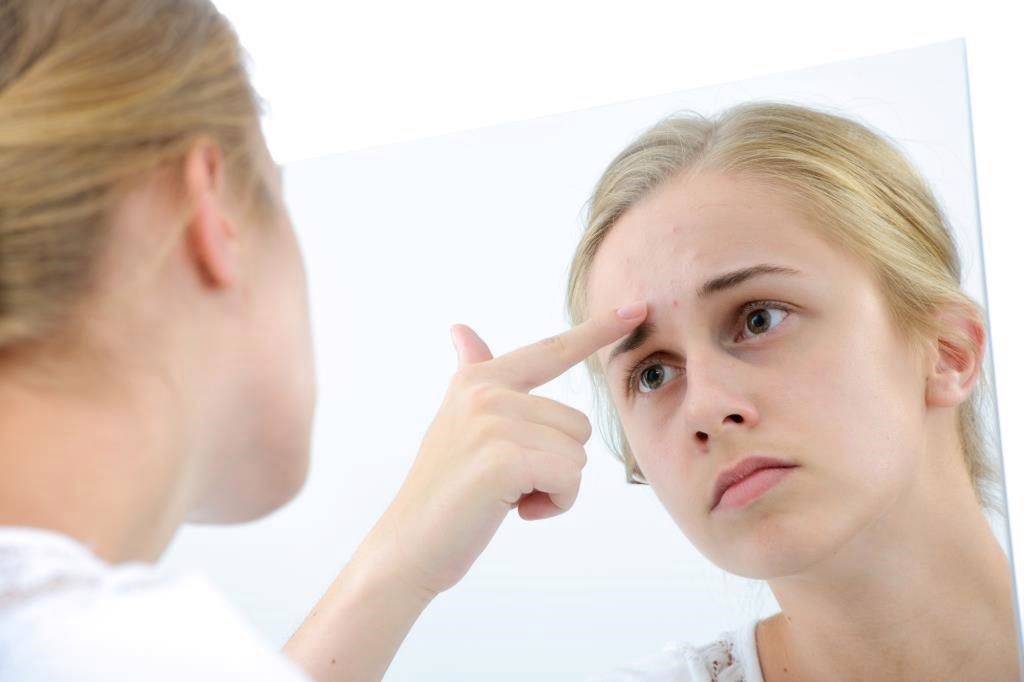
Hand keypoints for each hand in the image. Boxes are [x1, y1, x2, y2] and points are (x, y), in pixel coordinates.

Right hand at [358, 301, 647, 599]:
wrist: (409, 546)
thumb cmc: (444, 490)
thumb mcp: (457, 422)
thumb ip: (473, 373)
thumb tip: (461, 329)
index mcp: (480, 380)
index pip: (551, 350)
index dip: (597, 330)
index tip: (636, 307)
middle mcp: (486, 392)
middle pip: (577, 424)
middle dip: (555, 464)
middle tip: (507, 482)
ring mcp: (492, 422)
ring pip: (576, 454)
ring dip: (554, 486)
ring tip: (507, 495)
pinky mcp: (503, 459)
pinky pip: (569, 479)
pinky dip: (553, 504)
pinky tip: (514, 510)